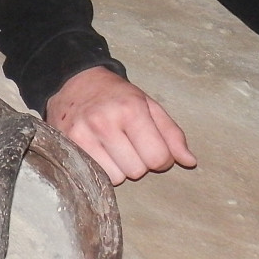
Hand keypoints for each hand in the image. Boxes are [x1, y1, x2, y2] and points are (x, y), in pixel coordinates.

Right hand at [46, 66, 195, 184]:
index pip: (158, 157)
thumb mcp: (148, 105)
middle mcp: (105, 122)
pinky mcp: (69, 145)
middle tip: (129, 145)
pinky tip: (99, 152)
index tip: (152, 147)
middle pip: (137, 171)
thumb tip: (190, 162)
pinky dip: (102, 169)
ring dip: (119, 168)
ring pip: (116, 178)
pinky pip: (96, 175)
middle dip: (138, 162)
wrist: (73, 81)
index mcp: (131, 109)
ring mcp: (83, 135)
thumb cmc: (116, 95)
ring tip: (112, 148)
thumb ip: (171, 134)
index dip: (161, 158)